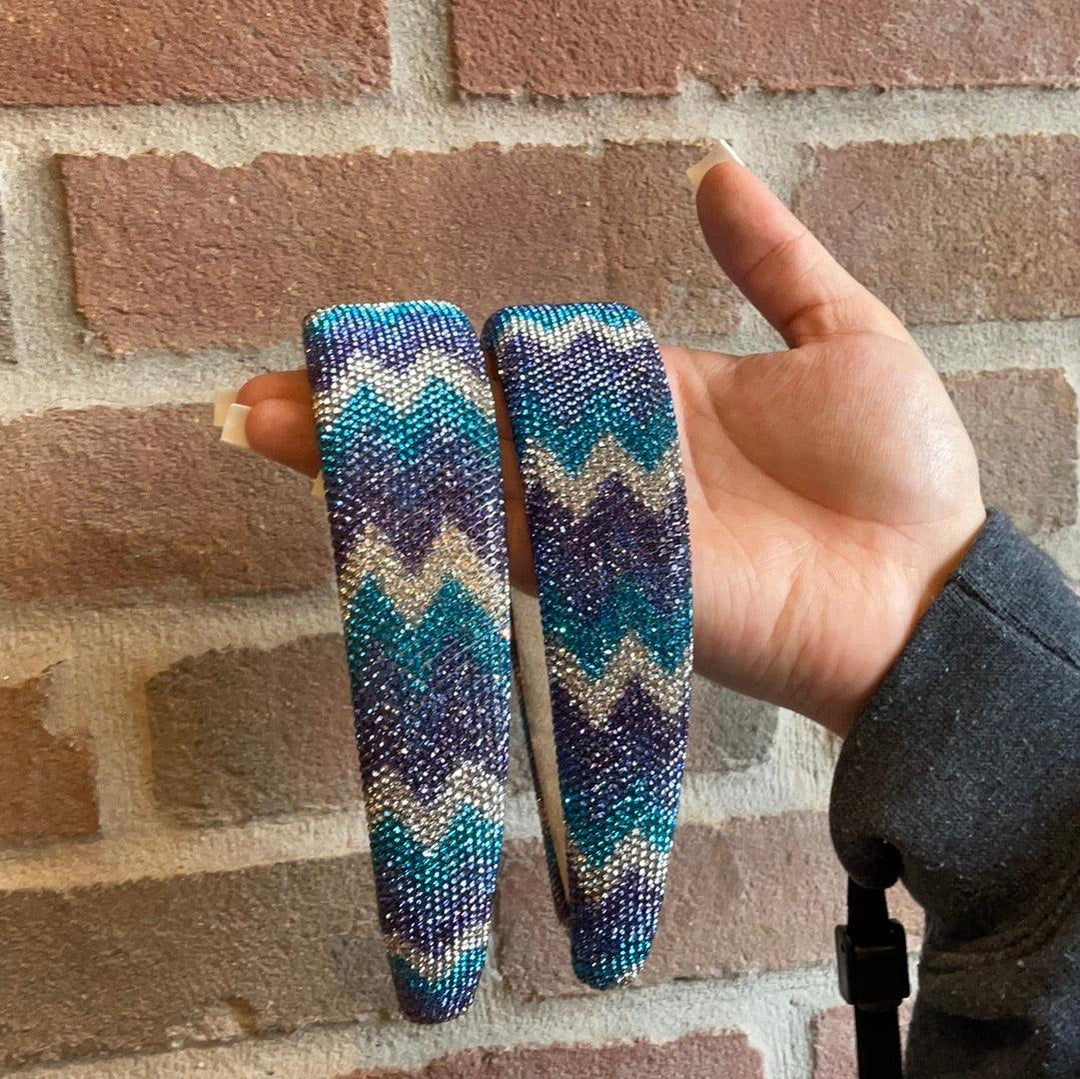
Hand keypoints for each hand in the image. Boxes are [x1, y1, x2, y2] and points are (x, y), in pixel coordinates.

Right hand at [234, 157, 984, 735]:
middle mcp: (599, 461)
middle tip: (263, 395)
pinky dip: (419, 503)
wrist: (929, 583)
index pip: (513, 370)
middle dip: (364, 412)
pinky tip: (343, 476)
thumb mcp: (841, 333)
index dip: (439, 356)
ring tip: (258, 424)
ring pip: (454, 478)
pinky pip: (496, 531)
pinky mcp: (598, 573)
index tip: (369, 346)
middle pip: (462, 427)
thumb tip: (713, 176)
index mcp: (642, 399)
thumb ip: (771, 260)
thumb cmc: (898, 468)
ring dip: (355, 454)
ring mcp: (590, 521)